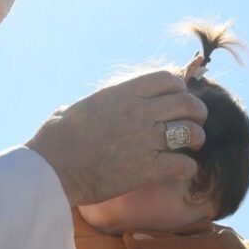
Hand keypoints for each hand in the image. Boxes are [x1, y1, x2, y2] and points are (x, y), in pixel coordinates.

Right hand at [26, 71, 207, 205]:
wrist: (51, 167)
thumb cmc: (56, 139)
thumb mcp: (77, 107)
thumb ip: (94, 103)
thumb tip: (77, 107)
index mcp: (123, 93)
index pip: (168, 79)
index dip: (179, 89)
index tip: (177, 101)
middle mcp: (138, 112)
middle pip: (187, 104)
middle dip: (196, 114)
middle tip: (194, 124)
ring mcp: (144, 140)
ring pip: (191, 132)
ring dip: (195, 140)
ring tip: (191, 147)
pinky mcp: (146, 169)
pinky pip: (184, 165)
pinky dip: (187, 168)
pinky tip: (178, 170)